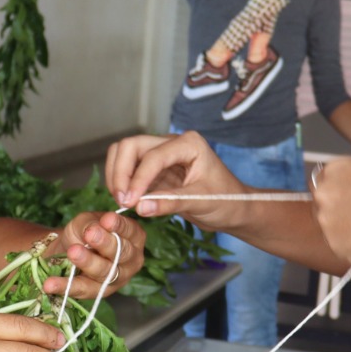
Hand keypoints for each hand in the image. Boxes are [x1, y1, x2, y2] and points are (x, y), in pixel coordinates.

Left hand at [44, 211, 145, 298]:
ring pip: (104, 272)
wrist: (68, 250)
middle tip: (90, 233)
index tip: (106, 219)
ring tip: (72, 252)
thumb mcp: (86, 221)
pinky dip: (65, 286)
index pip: (131, 231)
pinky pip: (82, 289)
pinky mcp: (98, 292)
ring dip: (87, 262)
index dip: (119, 226)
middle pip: (122, 253)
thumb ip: (92, 224)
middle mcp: (131, 260)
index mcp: (134, 237)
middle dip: (105, 243)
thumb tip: (93, 229)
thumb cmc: (84, 232)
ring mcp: (116, 279)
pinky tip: (51, 284)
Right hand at [105, 131, 246, 232]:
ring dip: (117, 175)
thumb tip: (139, 207)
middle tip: (122, 200)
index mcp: (188, 144)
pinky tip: (127, 200)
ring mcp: (161, 154)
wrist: (234, 208)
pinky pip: (128, 169)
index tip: (130, 202)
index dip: (137, 179)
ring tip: (123, 201)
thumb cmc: (226, 201)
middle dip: (120, 172)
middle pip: (131, 146)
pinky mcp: (154, 170)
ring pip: (124, 153)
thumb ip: (171, 202)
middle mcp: (172, 143)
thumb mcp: (202, 202)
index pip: (153, 156)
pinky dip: (121, 182)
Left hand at [310, 156, 350, 266]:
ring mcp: (326, 220)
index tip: (347, 200)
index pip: (322, 180)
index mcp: (336, 169)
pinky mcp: (334, 245)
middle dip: (338, 212)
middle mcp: (324, 192)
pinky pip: (343, 249)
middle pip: (321, 204)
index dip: (337, 192)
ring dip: (347, 231)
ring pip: (331, 228)